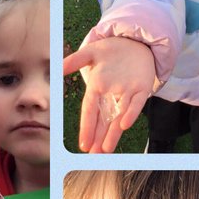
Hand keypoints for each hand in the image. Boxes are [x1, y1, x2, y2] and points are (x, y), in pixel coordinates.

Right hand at [62, 37, 155, 152]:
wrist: (136, 42)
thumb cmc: (112, 49)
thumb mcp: (91, 52)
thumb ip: (74, 60)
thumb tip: (56, 68)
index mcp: (97, 87)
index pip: (89, 110)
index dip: (86, 127)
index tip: (83, 144)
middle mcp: (111, 94)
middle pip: (103, 120)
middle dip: (98, 138)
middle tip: (93, 156)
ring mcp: (127, 93)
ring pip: (119, 117)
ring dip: (113, 134)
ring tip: (106, 151)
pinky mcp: (142, 89)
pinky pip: (137, 103)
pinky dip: (131, 113)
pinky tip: (124, 125)